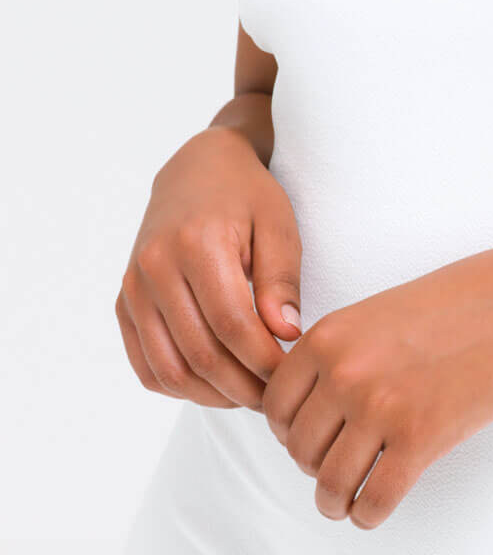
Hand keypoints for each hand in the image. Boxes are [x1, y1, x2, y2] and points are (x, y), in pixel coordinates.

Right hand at [116, 127, 304, 411]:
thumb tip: (286, 336)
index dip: (264, 361)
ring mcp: (134, 287)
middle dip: (242, 387)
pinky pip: (147, 366)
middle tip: (275, 397)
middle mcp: (155, 267)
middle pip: (200, 354)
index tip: (292, 374)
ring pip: (169, 370)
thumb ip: (280, 279)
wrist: (197, 169)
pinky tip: (215, 384)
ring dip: (212, 396)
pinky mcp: (125, 303)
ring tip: (248, 394)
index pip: (232, 324)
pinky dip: (180, 386)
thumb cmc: (246, 195)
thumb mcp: (277, 223)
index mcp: (196, 243)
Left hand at [261, 238, 492, 528]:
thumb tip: (308, 411)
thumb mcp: (375, 316)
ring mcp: (381, 406)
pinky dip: (368, 514)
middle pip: (299, 450)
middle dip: (315, 466)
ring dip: (336, 501)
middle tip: (337, 465)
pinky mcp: (419, 438)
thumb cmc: (453, 308)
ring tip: (348, 499)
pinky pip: (373, 501)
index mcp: (329, 337)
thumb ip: (337, 356)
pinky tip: (374, 506)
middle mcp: (345, 372)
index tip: (309, 439)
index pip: (273, 408)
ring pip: (330, 484)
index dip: (288, 432)